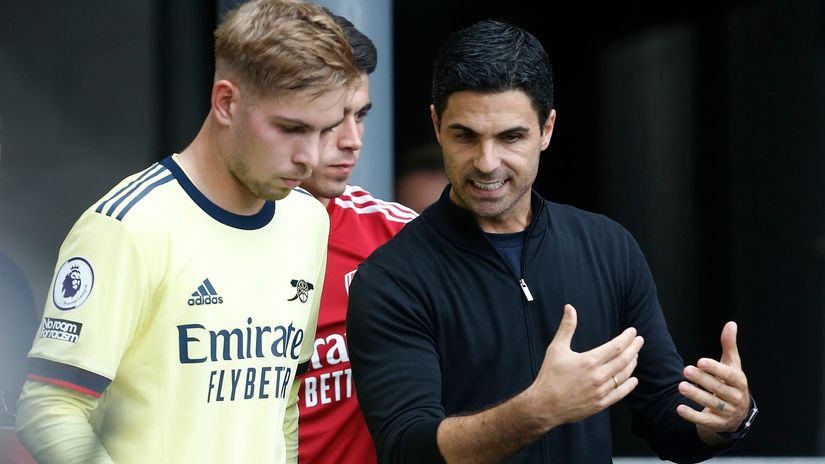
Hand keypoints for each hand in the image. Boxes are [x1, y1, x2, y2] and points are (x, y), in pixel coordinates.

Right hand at [526, 304, 643, 428]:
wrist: (545, 404)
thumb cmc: (549, 375)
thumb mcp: (556, 348)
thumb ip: (567, 328)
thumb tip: (570, 308)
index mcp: (589, 361)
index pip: (616, 346)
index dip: (627, 338)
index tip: (633, 331)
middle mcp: (598, 376)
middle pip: (624, 359)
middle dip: (634, 348)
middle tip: (640, 341)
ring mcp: (601, 391)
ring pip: (623, 375)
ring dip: (632, 364)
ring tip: (635, 356)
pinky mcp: (600, 404)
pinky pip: (620, 393)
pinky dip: (629, 386)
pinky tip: (633, 380)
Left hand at [676, 321, 750, 444]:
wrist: (737, 414)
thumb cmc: (731, 383)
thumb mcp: (732, 365)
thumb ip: (729, 346)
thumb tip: (730, 323)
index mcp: (740, 381)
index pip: (729, 375)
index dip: (715, 368)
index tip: (700, 361)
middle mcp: (736, 398)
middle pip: (719, 389)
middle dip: (702, 380)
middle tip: (685, 370)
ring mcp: (728, 412)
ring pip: (712, 404)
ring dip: (696, 395)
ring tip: (680, 386)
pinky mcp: (718, 424)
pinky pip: (705, 420)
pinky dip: (692, 415)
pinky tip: (679, 408)